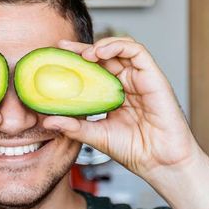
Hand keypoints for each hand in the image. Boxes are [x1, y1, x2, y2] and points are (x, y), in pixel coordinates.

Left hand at [43, 37, 203, 180]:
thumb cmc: (134, 151)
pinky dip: (119, 46)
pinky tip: (101, 52)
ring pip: (121, 48)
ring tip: (84, 54)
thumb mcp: (96, 136)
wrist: (159, 163)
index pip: (94, 70)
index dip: (76, 61)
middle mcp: (128, 84)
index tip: (57, 57)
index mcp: (114, 95)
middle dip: (83, 49)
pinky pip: (137, 52)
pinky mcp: (154, 77)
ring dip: (101, 45)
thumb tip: (48, 121)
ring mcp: (141, 79)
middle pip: (105, 56)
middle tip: (63, 47)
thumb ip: (74, 126)